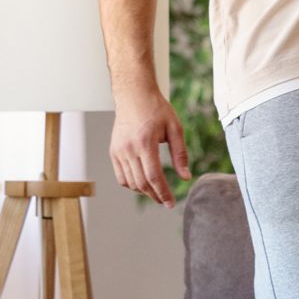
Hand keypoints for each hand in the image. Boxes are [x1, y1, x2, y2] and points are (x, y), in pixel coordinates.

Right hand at [110, 89, 190, 207]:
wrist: (133, 95)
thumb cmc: (157, 109)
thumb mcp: (175, 128)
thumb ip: (180, 154)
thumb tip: (185, 177)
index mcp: (145, 143)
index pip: (153, 177)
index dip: (163, 193)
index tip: (170, 203)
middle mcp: (129, 149)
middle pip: (141, 183)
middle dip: (155, 196)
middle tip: (166, 201)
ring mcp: (118, 151)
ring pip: (130, 182)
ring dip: (144, 191)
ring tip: (157, 192)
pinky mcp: (113, 151)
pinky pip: (121, 176)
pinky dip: (131, 184)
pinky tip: (143, 183)